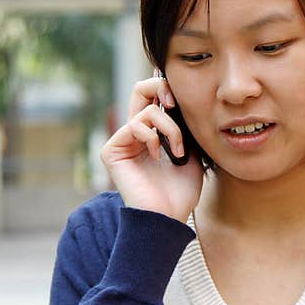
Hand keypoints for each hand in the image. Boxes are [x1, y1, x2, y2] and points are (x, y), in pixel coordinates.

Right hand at [100, 75, 203, 222]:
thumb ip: (186, 126)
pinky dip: (153, 138)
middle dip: (161, 87)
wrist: (169, 217)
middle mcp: (135, 133)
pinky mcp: (111, 150)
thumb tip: (184, 98)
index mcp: (153, 132)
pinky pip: (134, 126)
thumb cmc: (181, 192)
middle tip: (174, 103)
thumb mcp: (192, 152)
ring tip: (178, 152)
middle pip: (141, 88)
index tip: (185, 99)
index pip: (155, 96)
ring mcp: (122, 141)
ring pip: (146, 111)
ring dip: (170, 129)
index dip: (168, 88)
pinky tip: (159, 157)